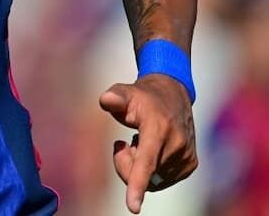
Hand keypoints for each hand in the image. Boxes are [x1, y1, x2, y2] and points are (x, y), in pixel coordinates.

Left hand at [99, 74, 197, 213]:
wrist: (174, 96)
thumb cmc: (142, 97)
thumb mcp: (124, 92)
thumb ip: (114, 97)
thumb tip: (105, 100)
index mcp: (158, 129)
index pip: (146, 162)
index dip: (137, 185)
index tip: (133, 207)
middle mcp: (177, 145)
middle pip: (139, 175)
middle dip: (124, 163)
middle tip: (125, 143)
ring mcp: (186, 157)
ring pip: (150, 182)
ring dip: (138, 166)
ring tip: (142, 142)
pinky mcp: (190, 165)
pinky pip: (160, 181)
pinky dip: (151, 170)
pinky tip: (153, 149)